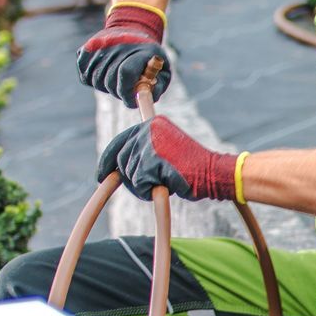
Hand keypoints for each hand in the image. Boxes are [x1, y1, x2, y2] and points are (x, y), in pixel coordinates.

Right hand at [77, 4, 173, 106]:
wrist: (133, 31)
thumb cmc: (149, 58)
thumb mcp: (163, 71)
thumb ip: (157, 88)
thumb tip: (141, 100)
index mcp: (142, 49)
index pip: (126, 72)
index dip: (127, 92)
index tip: (130, 101)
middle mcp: (118, 44)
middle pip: (110, 79)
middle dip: (118, 91)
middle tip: (126, 89)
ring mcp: (100, 44)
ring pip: (96, 80)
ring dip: (106, 86)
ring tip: (117, 79)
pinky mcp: (86, 48)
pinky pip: (84, 76)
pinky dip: (93, 80)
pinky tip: (105, 74)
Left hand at [98, 118, 235, 201]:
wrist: (214, 172)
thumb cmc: (194, 167)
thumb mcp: (167, 150)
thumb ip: (145, 151)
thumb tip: (117, 165)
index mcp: (152, 124)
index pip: (120, 141)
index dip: (107, 160)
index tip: (101, 175)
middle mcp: (148, 130)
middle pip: (122, 159)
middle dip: (128, 177)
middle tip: (146, 186)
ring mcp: (149, 145)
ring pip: (129, 173)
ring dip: (141, 186)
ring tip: (163, 183)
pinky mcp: (151, 162)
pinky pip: (139, 183)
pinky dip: (148, 191)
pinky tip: (165, 187)